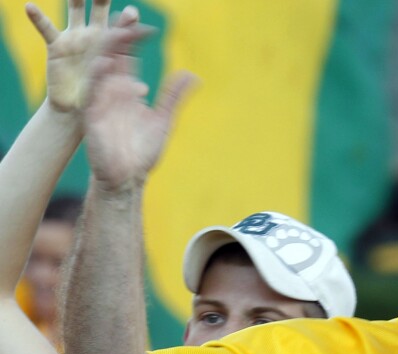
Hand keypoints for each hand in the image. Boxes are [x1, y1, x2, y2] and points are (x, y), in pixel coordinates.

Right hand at [27, 0, 140, 113]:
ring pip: (75, 11)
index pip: (123, 28)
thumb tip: (142, 89)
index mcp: (114, 46)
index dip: (127, 20)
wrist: (76, 109)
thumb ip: (129, 89)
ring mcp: (75, 38)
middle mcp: (94, 36)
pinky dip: (38, 18)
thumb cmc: (101, 100)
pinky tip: (30, 7)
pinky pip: (46, 29)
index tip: (132, 13)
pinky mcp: (56, 46)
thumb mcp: (116, 95)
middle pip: (100, 11)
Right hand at [83, 27, 194, 189]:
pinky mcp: (93, 116)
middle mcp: (112, 91)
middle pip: (113, 56)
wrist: (129, 177)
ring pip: (100, 69)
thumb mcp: (163, 118)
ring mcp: (101, 102)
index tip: (146, 27)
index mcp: (127, 89)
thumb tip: (192, 75)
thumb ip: (174, 96)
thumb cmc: (143, 151)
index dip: (134, 41)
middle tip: (129, 18)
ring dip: (108, 51)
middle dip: (120, 37)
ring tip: (118, 33)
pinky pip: (92, 93)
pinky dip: (98, 79)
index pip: (128, 57)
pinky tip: (106, 65)